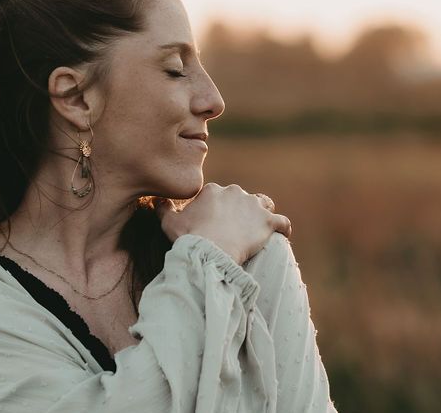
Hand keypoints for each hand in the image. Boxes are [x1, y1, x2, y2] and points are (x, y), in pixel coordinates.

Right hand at [157, 183, 291, 264]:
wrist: (210, 250)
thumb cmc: (189, 237)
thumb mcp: (169, 223)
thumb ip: (163, 209)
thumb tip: (158, 200)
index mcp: (214, 190)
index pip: (219, 196)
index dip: (217, 209)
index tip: (214, 224)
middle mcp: (235, 192)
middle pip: (241, 198)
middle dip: (239, 211)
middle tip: (234, 230)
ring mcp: (253, 206)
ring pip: (264, 204)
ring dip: (262, 214)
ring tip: (258, 229)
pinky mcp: (267, 221)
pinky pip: (282, 222)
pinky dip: (283, 228)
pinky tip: (282, 235)